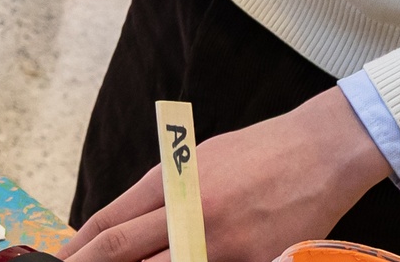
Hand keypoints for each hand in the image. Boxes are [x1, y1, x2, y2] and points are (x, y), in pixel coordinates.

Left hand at [62, 88, 390, 261]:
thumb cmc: (260, 153)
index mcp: (172, 180)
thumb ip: (164, 195)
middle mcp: (188, 211)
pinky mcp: (253, 260)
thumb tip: (125, 228)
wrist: (322, 149)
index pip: (109, 223)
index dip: (77, 249)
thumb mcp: (200, 161)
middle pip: (120, 250)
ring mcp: (219, 240)